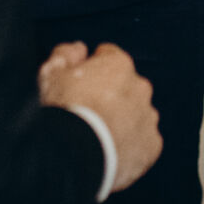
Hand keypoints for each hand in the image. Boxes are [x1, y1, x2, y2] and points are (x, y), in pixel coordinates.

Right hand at [38, 41, 162, 192]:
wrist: (77, 154)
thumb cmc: (64, 110)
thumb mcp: (52, 74)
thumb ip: (66, 54)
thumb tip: (79, 49)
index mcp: (119, 65)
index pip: (108, 56)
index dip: (92, 68)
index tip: (80, 84)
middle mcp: (140, 87)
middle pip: (126, 86)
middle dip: (111, 94)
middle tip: (88, 113)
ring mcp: (148, 116)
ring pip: (136, 113)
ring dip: (123, 120)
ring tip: (98, 137)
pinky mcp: (151, 145)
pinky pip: (142, 142)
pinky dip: (130, 146)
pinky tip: (110, 152)